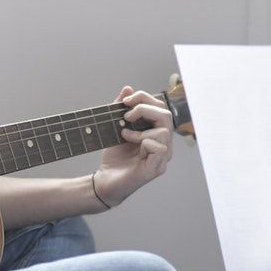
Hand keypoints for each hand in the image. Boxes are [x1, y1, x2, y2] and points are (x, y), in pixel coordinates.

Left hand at [90, 87, 173, 207]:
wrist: (105, 181)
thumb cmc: (114, 157)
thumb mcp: (116, 128)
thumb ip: (123, 109)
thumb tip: (128, 88)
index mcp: (157, 133)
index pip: (160, 108)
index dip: (145, 98)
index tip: (125, 101)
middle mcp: (164, 144)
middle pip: (166, 115)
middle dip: (145, 108)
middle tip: (126, 115)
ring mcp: (162, 158)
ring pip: (164, 132)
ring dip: (141, 131)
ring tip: (125, 136)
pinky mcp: (156, 169)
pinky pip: (160, 148)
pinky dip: (144, 143)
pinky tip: (133, 148)